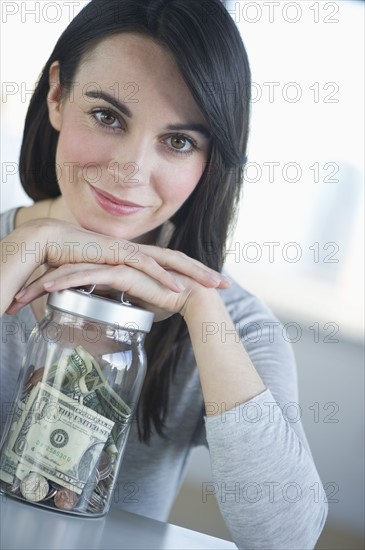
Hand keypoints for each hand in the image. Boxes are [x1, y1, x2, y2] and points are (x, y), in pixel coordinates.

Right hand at [5, 220, 229, 315]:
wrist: (52, 246)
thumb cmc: (77, 263)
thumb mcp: (103, 281)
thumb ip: (117, 290)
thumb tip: (124, 307)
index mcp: (139, 259)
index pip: (172, 267)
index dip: (193, 276)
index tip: (213, 287)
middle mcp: (139, 253)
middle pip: (179, 261)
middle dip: (204, 272)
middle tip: (227, 285)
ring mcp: (130, 252)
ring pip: (170, 261)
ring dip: (193, 273)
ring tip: (214, 285)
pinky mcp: (117, 255)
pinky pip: (145, 266)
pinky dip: (163, 277)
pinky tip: (179, 288)